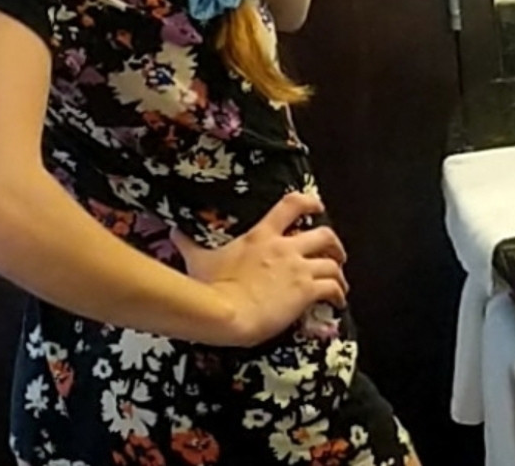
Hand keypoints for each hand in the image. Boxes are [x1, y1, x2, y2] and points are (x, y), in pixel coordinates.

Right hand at [170, 191, 348, 347]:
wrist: (226, 313)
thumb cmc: (211, 286)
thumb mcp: (198, 259)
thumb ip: (188, 243)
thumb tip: (174, 231)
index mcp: (261, 235)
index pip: (291, 205)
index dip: (309, 202)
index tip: (317, 205)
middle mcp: (284, 247)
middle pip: (324, 234)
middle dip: (334, 243)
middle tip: (335, 253)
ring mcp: (297, 269)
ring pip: (333, 263)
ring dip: (340, 272)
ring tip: (340, 283)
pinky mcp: (305, 291)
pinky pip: (332, 288)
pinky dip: (339, 294)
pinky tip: (338, 302)